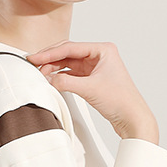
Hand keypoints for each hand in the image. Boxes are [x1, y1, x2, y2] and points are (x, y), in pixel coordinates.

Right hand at [27, 41, 159, 143]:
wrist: (132, 118)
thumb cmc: (121, 101)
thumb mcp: (90, 89)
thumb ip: (66, 82)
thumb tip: (49, 78)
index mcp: (103, 50)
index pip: (71, 47)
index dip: (50, 53)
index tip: (36, 58)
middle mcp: (100, 55)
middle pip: (69, 53)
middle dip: (50, 58)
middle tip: (33, 62)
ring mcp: (96, 67)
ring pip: (69, 63)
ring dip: (55, 67)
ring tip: (40, 73)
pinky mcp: (93, 79)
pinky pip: (72, 73)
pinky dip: (61, 76)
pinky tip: (52, 78)